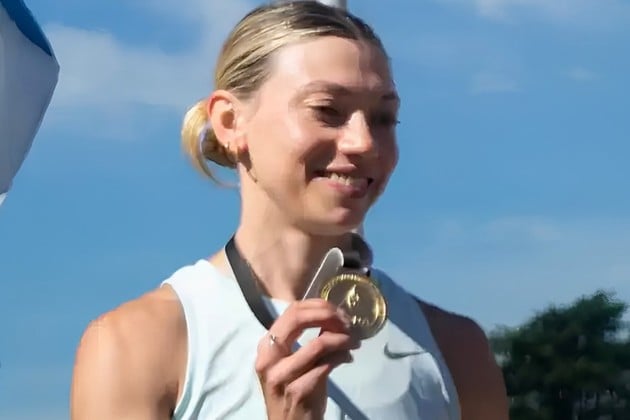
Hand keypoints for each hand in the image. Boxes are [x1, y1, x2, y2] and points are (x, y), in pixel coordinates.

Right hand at [255, 299, 359, 419]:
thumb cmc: (294, 390)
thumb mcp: (294, 362)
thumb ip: (307, 339)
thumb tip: (333, 316)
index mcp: (266, 346)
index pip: (291, 311)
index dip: (318, 305)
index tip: (338, 311)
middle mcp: (268, 358)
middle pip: (298, 319)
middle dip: (328, 315)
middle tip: (347, 322)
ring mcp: (281, 375)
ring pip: (317, 343)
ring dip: (342, 339)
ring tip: (353, 342)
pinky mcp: (298, 390)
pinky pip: (326, 365)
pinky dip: (341, 357)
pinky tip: (347, 358)